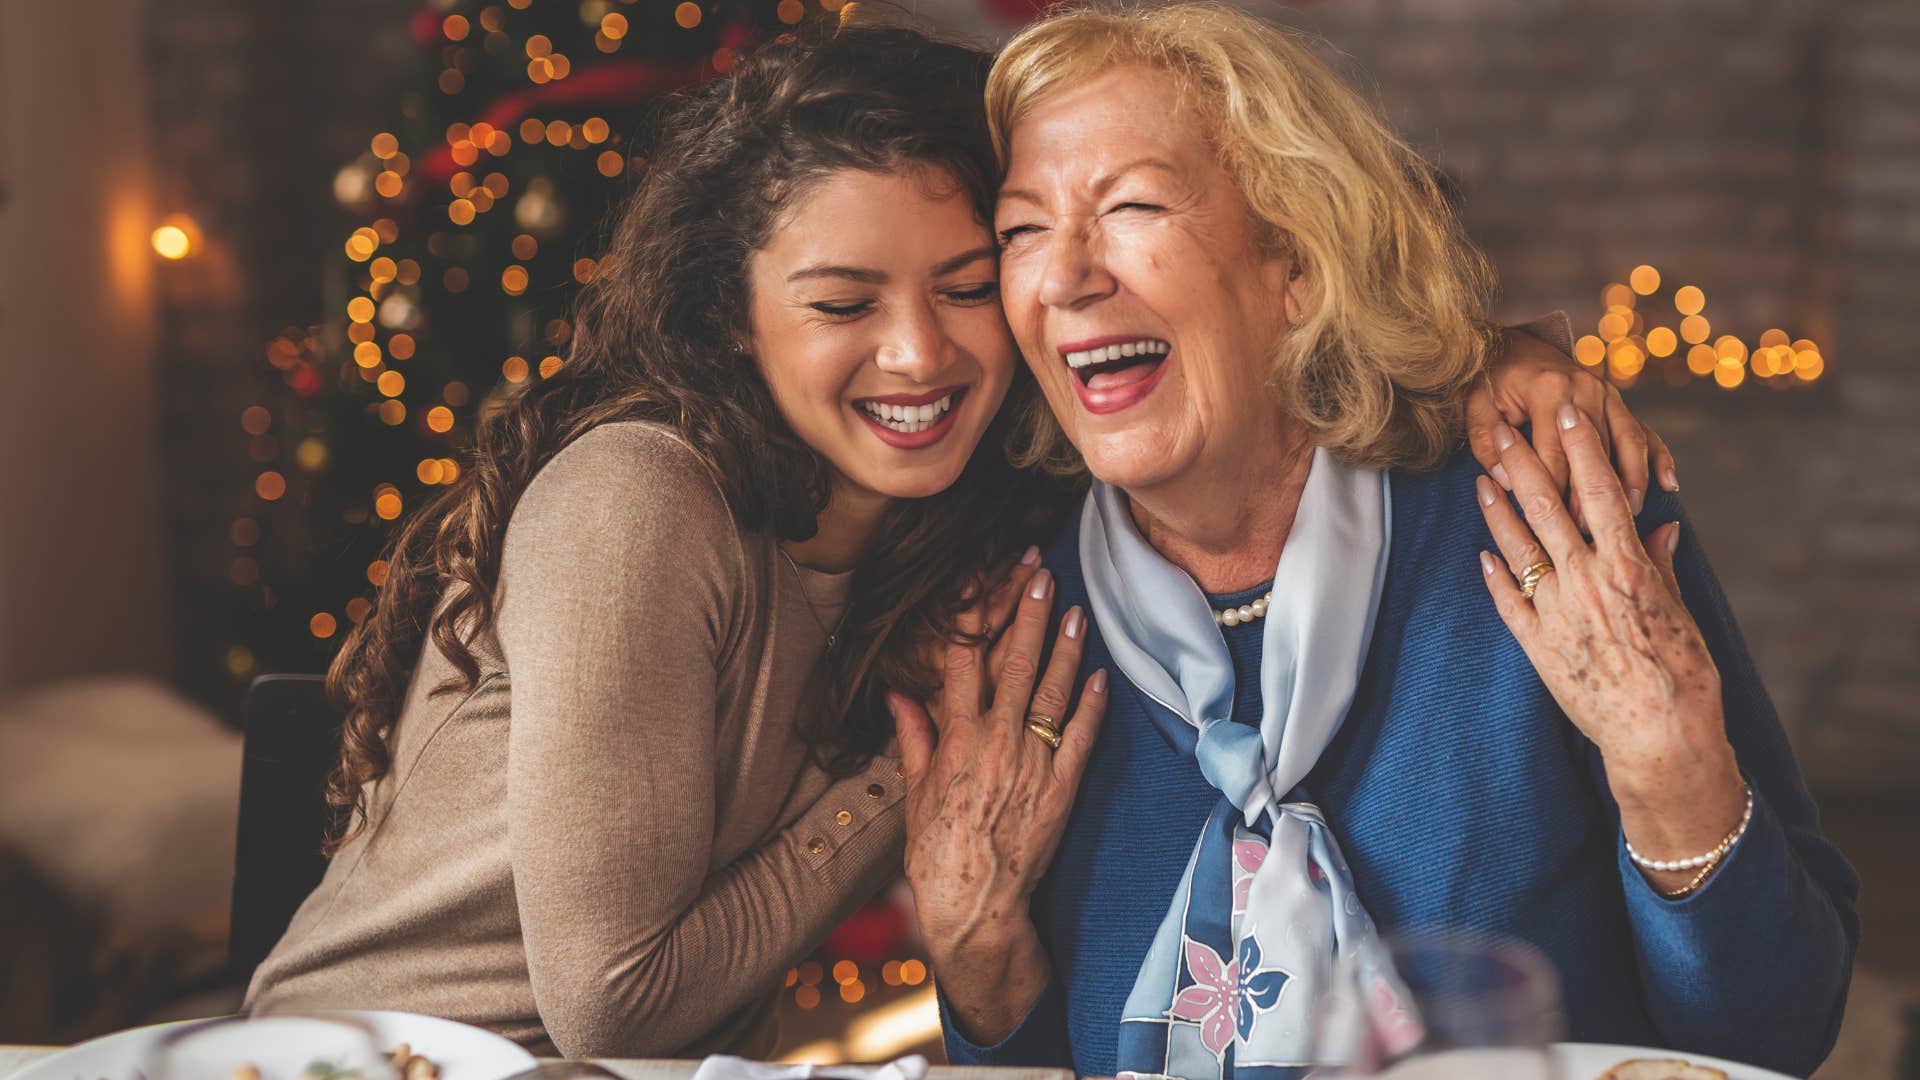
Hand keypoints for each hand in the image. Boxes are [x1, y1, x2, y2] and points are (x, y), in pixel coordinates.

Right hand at [890, 566, 1107, 1042]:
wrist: (975, 904)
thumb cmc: (937, 852)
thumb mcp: (916, 791)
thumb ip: (914, 737)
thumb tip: (898, 694)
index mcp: (955, 739)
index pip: (963, 661)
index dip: (974, 616)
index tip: (983, 581)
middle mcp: (995, 743)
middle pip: (1014, 664)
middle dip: (1028, 614)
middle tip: (1039, 573)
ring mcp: (1032, 763)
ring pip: (1052, 692)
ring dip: (1065, 647)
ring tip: (1075, 610)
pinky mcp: (1062, 788)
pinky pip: (1081, 736)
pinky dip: (1091, 704)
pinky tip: (1100, 674)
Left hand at [1467, 328, 1678, 524]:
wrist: (1513, 346)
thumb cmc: (1490, 381)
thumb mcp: (1475, 407)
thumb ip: (1485, 443)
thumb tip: (1505, 480)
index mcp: (1548, 391)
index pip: (1554, 454)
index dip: (1554, 493)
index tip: (1554, 528)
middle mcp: (1584, 389)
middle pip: (1595, 453)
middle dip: (1592, 496)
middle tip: (1590, 534)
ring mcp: (1606, 394)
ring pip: (1628, 442)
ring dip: (1631, 480)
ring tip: (1631, 514)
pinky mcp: (1617, 401)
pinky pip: (1643, 430)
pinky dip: (1658, 456)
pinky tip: (1669, 483)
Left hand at [1475, 404, 1743, 891]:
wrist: (1661, 737)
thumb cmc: (1683, 675)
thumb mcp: (1680, 612)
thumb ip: (1662, 565)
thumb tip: (1660, 526)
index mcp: (1628, 566)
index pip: (1599, 491)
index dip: (1582, 447)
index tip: (1568, 411)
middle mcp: (1587, 581)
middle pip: (1546, 507)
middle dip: (1522, 462)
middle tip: (1500, 427)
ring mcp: (1556, 612)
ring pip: (1517, 547)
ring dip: (1496, 510)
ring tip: (1479, 478)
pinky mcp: (1537, 646)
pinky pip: (1508, 602)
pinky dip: (1494, 574)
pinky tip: (1481, 552)